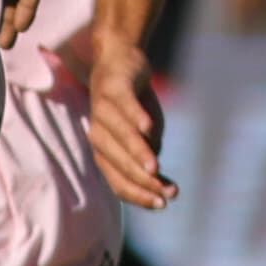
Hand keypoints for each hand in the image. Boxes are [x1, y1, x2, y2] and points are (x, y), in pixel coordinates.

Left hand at [83, 28, 176, 210]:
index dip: (139, 195)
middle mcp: (98, 134)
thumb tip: (161, 183)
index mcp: (104, 151)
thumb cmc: (132, 106)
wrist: (120, 61)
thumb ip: (150, 157)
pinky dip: (133, 115)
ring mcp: (103, 109)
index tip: (162, 205)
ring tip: (154, 169)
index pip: (118, 181)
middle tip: (167, 193)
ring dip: (136, 153)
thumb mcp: (145, 137)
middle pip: (118, 163)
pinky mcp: (113, 86)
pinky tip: (147, 127)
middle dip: (143, 181)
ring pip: (118, 136)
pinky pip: (122, 103)